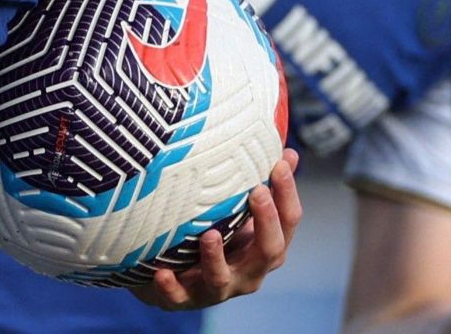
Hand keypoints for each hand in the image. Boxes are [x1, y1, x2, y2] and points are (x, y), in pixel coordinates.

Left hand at [130, 149, 302, 309]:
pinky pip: (178, 296)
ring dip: (216, 258)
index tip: (279, 165)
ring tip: (209, 235)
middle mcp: (248, 272)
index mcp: (265, 248)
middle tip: (257, 191)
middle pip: (269, 252)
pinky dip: (171, 286)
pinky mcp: (184, 299)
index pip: (288, 223)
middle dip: (266, 222)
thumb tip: (288, 151)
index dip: (287, 195)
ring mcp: (217, 289)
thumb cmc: (217, 235)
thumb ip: (262, 185)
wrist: (177, 278)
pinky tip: (162, 272)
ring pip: (222, 279)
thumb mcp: (240, 211)